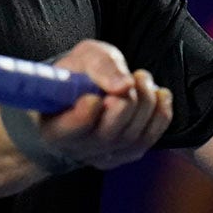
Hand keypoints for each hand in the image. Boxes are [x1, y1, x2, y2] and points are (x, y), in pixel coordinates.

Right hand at [39, 39, 172, 169]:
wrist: (90, 86)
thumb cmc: (81, 72)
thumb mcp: (85, 57)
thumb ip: (101, 66)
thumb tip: (123, 85)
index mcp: (53, 125)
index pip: (67, 130)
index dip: (83, 117)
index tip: (94, 98)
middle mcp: (76, 147)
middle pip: (106, 135)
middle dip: (126, 102)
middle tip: (132, 77)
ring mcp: (102, 155)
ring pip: (131, 137)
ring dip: (145, 102)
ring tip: (141, 78)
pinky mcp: (125, 155)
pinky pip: (148, 139)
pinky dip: (160, 114)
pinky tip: (158, 95)